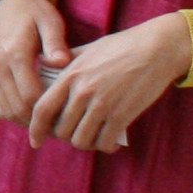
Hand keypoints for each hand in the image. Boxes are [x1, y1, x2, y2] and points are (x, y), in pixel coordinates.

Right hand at [0, 0, 68, 124]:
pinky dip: (14, 113)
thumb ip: (56, 43)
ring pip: (5, 110)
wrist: (8, 3)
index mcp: (14, 54)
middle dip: (38, 122)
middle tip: (61, 128)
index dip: (47, 111)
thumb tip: (61, 64)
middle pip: (16, 108)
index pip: (29, 95)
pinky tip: (33, 114)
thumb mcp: (50, 21)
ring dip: (25, 121)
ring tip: (48, 124)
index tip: (67, 117)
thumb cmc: (34, 12)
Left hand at [23, 11, 192, 151]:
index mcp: (70, 75)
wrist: (157, 49)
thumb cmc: (122, 46)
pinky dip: (105, 146)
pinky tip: (109, 142)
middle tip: (74, 134)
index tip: (35, 141)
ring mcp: (102, 104)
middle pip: (61, 130)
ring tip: (92, 138)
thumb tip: (44, 64)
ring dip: (85, 143)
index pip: (42, 109)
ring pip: (81, 140)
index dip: (36, 129)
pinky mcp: (122, 115)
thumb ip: (65, 61)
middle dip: (64, 137)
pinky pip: (104, 142)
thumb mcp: (88, 49)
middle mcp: (82, 92)